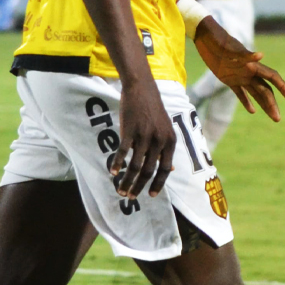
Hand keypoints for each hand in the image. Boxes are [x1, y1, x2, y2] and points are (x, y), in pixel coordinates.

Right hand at [113, 77, 175, 197]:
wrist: (142, 88)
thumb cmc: (153, 109)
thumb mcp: (166, 129)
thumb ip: (166, 149)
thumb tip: (172, 169)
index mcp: (170, 141)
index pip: (165, 169)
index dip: (159, 183)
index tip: (152, 195)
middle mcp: (159, 140)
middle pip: (149, 171)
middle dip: (140, 187)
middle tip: (131, 197)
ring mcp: (145, 135)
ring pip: (135, 165)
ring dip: (127, 180)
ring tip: (120, 190)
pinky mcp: (130, 130)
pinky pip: (123, 152)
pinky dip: (117, 164)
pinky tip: (112, 172)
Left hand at [192, 17, 284, 120]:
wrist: (205, 36)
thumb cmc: (218, 40)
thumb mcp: (229, 47)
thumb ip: (245, 54)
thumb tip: (261, 55)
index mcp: (252, 65)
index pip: (271, 77)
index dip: (282, 86)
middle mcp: (249, 71)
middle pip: (265, 90)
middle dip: (272, 104)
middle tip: (277, 119)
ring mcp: (239, 76)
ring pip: (256, 93)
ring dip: (264, 105)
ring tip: (273, 117)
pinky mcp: (228, 79)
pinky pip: (240, 93)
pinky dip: (246, 102)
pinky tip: (252, 111)